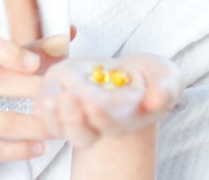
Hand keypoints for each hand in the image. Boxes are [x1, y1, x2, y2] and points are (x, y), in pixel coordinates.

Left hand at [33, 54, 182, 148]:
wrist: (132, 75)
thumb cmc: (153, 78)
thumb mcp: (166, 78)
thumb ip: (164, 88)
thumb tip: (156, 99)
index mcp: (125, 119)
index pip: (111, 123)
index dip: (101, 116)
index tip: (94, 104)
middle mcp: (98, 122)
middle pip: (82, 133)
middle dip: (74, 119)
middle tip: (68, 100)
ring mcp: (77, 111)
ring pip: (61, 125)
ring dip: (54, 116)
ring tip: (50, 101)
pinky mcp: (61, 95)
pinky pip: (47, 108)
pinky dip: (43, 105)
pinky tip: (41, 98)